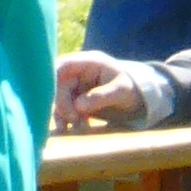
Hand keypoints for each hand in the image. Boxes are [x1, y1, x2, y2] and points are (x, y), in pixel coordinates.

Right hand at [54, 50, 171, 130]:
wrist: (138, 98)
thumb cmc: (132, 89)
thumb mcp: (121, 91)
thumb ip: (101, 96)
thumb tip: (78, 106)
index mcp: (90, 62)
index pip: (64, 64)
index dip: (53, 78)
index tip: (52, 95)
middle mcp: (79, 72)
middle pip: (59, 84)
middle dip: (63, 103)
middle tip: (73, 119)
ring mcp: (76, 85)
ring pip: (59, 98)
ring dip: (63, 114)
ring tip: (73, 127)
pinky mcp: (76, 99)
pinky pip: (65, 108)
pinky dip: (67, 119)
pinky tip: (74, 129)